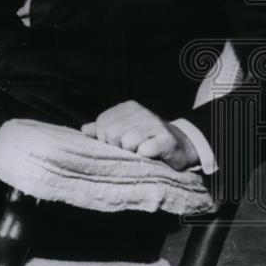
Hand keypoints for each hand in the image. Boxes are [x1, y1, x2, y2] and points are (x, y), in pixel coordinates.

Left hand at [81, 100, 198, 171]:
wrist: (181, 145)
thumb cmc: (146, 139)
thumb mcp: (124, 130)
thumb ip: (102, 129)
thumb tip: (84, 130)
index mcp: (128, 107)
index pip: (102, 123)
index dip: (104, 139)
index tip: (116, 144)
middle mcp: (141, 112)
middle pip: (111, 133)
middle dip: (117, 147)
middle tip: (128, 150)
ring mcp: (155, 124)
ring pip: (127, 142)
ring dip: (131, 153)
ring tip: (140, 152)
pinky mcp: (167, 140)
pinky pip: (144, 151)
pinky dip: (144, 157)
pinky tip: (150, 155)